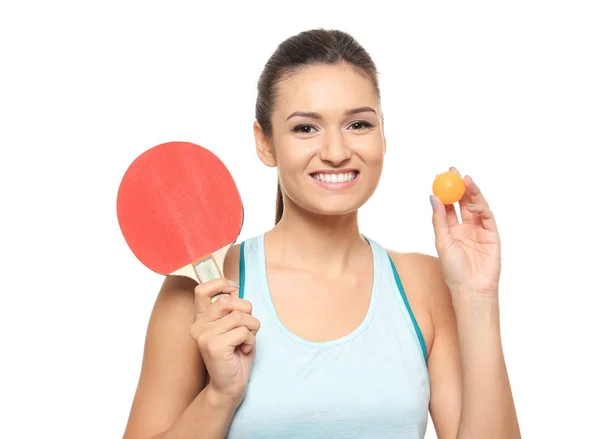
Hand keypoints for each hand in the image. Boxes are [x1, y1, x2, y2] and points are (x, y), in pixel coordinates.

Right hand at [189, 278, 260, 401]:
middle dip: (247, 312)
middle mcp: (198, 325)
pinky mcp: (214, 346)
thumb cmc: (236, 355)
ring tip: (245, 342)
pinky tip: (242, 351)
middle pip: (228, 301)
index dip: (219, 283)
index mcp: (201, 318)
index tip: (233, 287)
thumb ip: (231, 309)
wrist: (230, 385)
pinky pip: (242, 331)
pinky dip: (250, 340)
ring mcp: (204, 335)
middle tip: (247, 328)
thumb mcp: (233, 326)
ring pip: (240, 316)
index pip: (201, 290)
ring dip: (251, 329)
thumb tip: (235, 288)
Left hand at [430, 167, 500, 298]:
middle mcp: (465, 228)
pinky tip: (471, 204)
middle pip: (462, 202)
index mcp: (450, 230)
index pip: (447, 206)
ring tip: (465, 180)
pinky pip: (487, 217)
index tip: (439, 177)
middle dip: (458, 186)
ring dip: (471, 192)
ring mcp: (479, 230)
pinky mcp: (492, 235)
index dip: (444, 191)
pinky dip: (480, 208)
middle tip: (453, 171)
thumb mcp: (442, 242)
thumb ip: (439, 220)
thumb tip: (433, 197)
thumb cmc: (453, 270)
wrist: (471, 289)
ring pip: (476, 206)